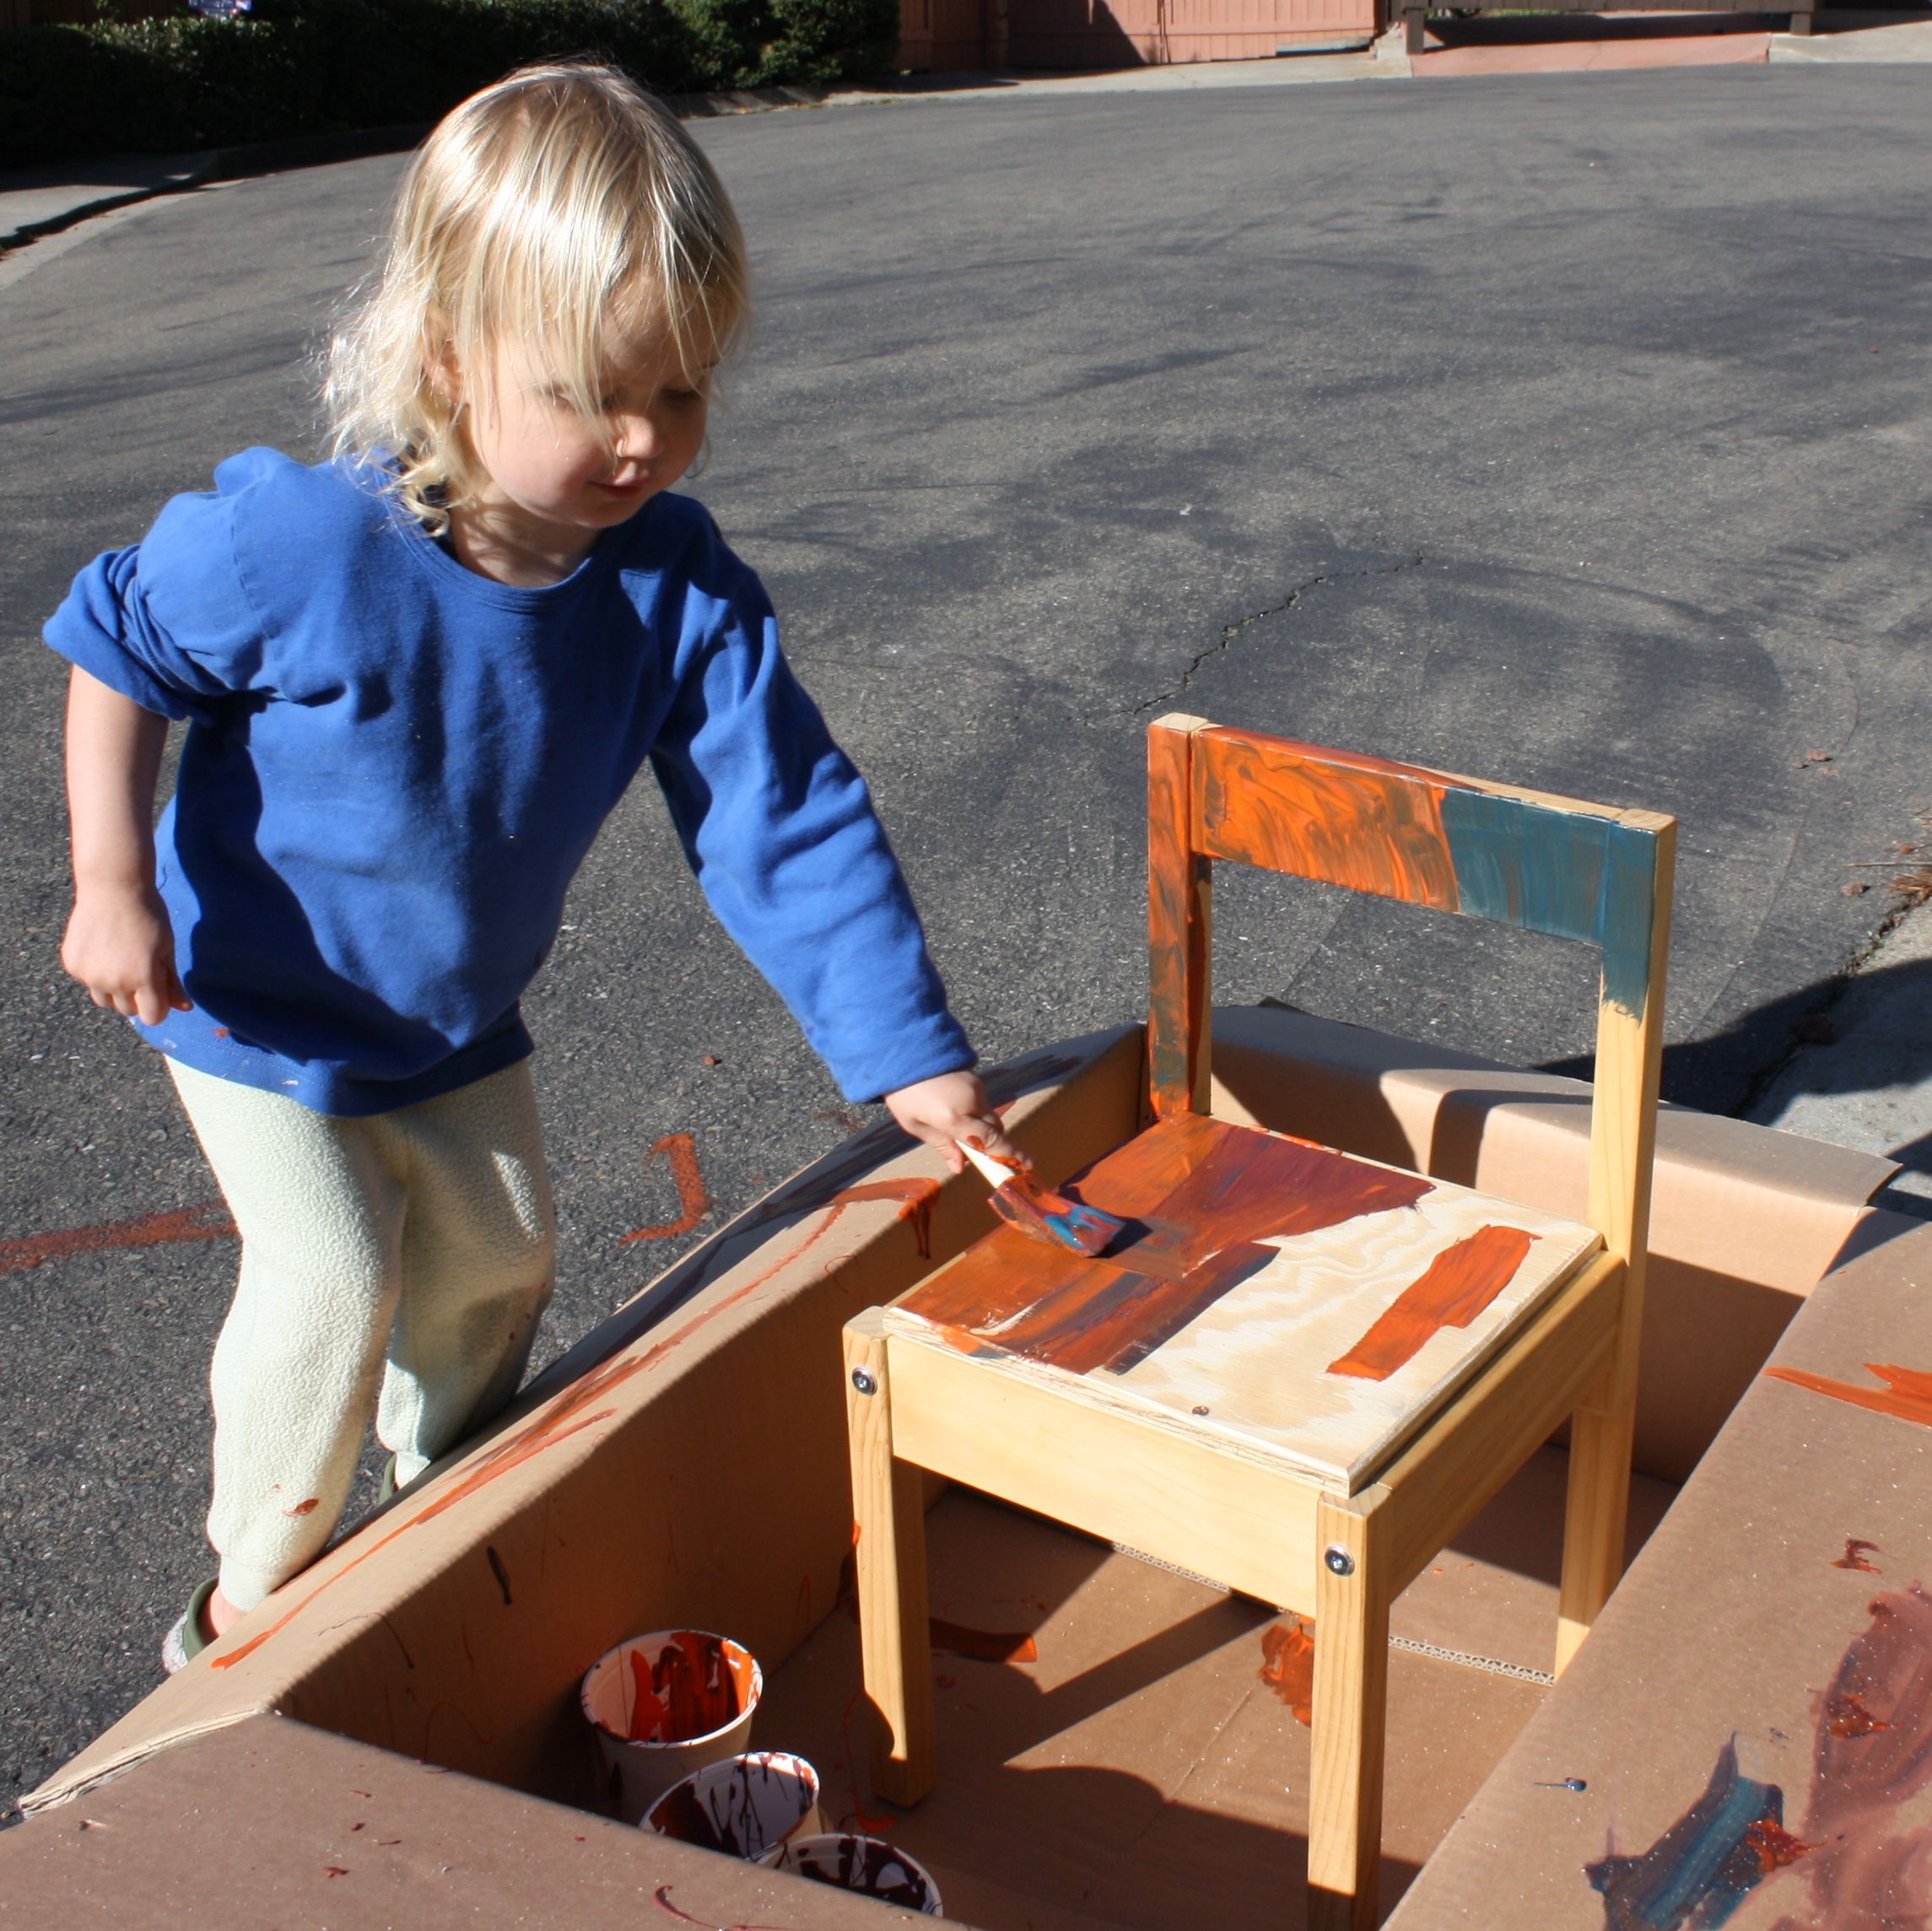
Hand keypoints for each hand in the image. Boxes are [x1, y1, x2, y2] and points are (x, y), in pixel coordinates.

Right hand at [62, 883, 190, 1026]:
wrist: (113, 888)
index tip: (159, 993)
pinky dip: (95, 974)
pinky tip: (103, 950)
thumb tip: (185, 1008)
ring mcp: (90, 975)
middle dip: (137, 997)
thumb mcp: (166, 948)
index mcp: (144, 978)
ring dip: (114, 990)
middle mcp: (114, 981)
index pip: (152, 1018)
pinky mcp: (73, 965)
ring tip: (121, 961)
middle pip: (128, 1011)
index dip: (158, 1008)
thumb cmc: (148, 916)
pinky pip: (87, 982)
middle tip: (140, 969)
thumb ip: (172, 982)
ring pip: (104, 1000)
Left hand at [883, 1069, 1020, 1174]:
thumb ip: (941, 1145)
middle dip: (994, 1145)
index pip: (988, 1140)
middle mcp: (971, 1103)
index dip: (1008, 1154)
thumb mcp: (915, 1124)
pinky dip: (976, 1114)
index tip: (1026, 1164)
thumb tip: (960, 1166)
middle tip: (983, 1157)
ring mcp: (976, 1089)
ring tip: (958, 1130)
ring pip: (990, 1116)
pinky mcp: (976, 1080)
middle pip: (995, 1130)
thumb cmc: (904, 1093)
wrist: (906, 1051)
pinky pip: (983, 1104)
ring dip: (983, 1128)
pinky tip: (955, 1111)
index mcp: (952, 1117)